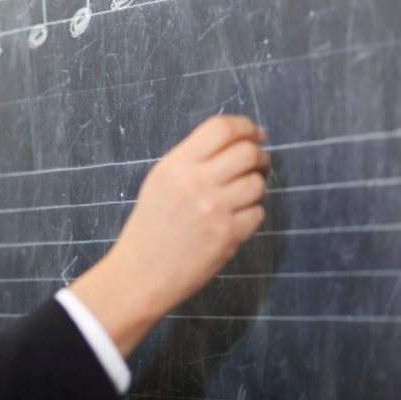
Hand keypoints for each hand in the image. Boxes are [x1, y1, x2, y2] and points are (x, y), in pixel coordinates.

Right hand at [69, 115, 269, 356]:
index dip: (244, 126)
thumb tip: (240, 140)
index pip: (221, 128)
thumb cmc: (152, 226)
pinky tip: (231, 221)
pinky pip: (258, 213)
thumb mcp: (162, 181)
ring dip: (255, 187)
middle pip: (247, 152)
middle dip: (258, 155)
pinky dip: (250, 215)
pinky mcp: (229, 235)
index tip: (255, 133)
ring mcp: (214, 209)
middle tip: (256, 164)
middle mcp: (195, 183)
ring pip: (257, 183)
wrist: (142, 273)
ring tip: (237, 197)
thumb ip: (195, 159)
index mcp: (175, 165)